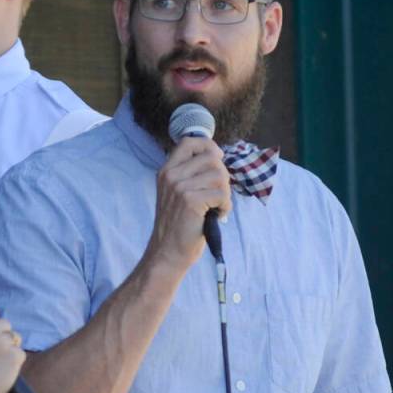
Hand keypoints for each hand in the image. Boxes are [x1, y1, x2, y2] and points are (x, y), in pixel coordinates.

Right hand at [146, 135, 230, 271]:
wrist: (168, 251)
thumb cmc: (178, 224)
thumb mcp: (176, 193)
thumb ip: (191, 173)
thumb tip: (218, 156)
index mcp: (166, 170)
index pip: (190, 141)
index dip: (208, 146)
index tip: (217, 160)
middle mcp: (171, 175)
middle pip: (212, 159)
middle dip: (222, 177)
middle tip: (216, 195)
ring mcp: (179, 187)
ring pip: (220, 176)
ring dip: (224, 193)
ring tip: (215, 207)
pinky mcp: (191, 201)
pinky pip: (222, 194)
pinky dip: (225, 207)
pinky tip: (216, 216)